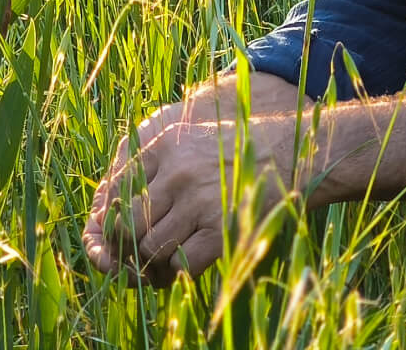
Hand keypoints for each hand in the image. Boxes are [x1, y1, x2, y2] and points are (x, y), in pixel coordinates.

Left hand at [83, 104, 299, 283]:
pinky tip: (192, 259)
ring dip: (155, 260)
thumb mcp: (191, 137)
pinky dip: (181, 270)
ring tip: (168, 255)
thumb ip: (154, 163)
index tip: (119, 229)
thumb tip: (110, 205)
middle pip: (127, 223)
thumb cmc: (239, 147)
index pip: (115, 189)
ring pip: (150, 247)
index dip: (110, 217)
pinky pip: (181, 264)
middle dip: (128, 244)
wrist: (295, 152)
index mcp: (164, 144)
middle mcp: (176, 172)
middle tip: (140, 250)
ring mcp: (198, 202)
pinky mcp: (221, 230)